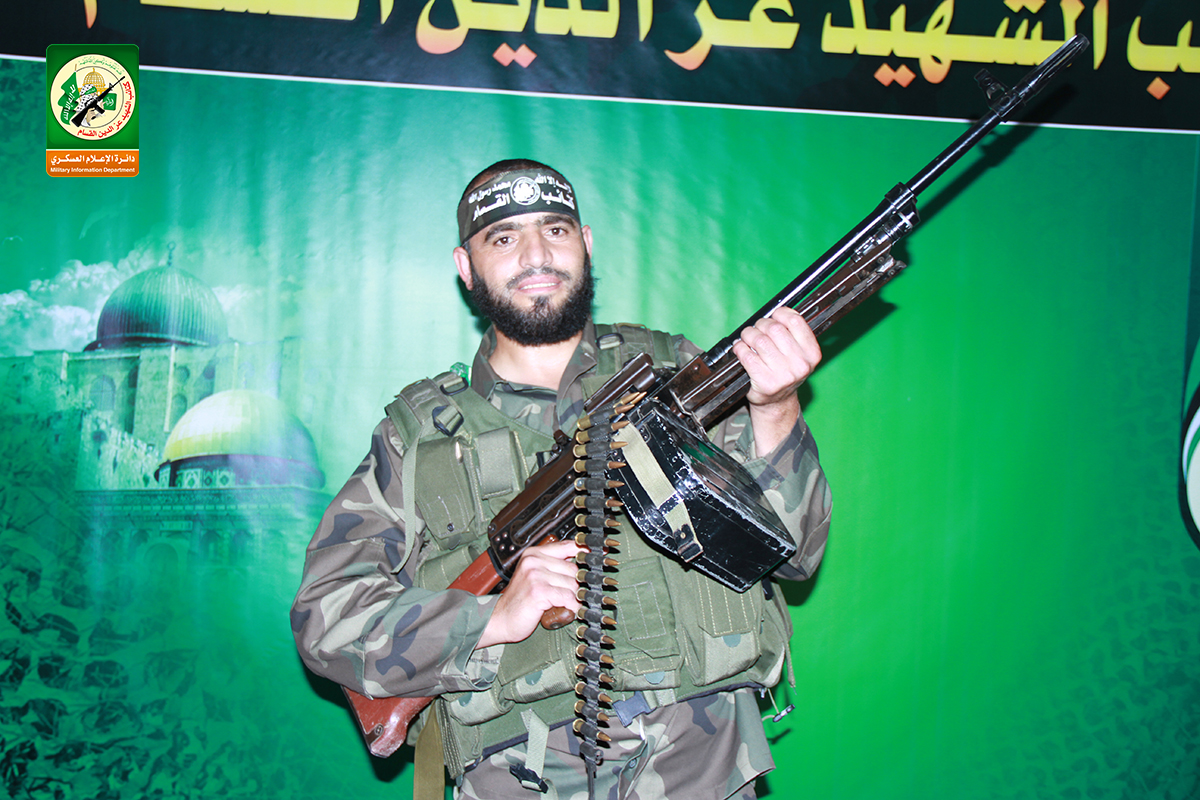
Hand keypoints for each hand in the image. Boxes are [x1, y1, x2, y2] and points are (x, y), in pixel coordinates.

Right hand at [476, 539, 582, 648]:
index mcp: (533, 554)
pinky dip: (572, 606)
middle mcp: (534, 561)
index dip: (585, 552)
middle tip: (574, 595)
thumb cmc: (519, 601)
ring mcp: (536, 575)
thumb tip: (581, 564)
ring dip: (574, 598)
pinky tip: (568, 610)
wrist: (500, 618)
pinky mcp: (539, 591)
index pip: (567, 546)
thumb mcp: (534, 577)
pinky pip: (567, 597)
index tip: (600, 554)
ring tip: (567, 604)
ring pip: (572, 584)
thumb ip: (554, 567)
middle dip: (577, 585)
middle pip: (573, 568)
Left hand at [731, 306, 820, 454]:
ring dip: (748, 335)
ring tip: (747, 338)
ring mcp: (783, 375)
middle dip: (760, 325)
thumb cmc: (785, 372)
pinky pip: (747, 355)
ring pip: (759, 340)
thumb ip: (793, 333)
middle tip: (756, 329)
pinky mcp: (765, 382)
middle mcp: (800, 365)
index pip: (796, 321)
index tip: (774, 316)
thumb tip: (779, 311)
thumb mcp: (798, 354)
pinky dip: (740, 349)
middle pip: (774, 329)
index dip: (780, 314)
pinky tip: (741, 350)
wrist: (777, 402)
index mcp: (812, 354)